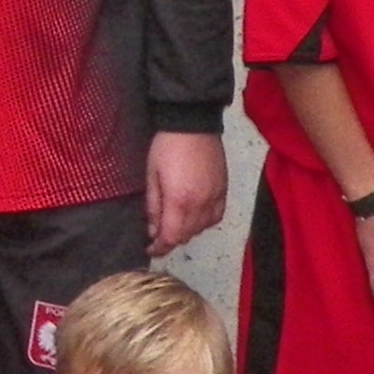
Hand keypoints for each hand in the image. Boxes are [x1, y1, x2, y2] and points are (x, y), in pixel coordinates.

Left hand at [144, 127, 226, 257]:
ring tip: (174, 225)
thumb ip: (153, 206)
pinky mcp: (224, 191)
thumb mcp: (152, 174)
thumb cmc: (166, 146)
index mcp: (180, 201)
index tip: (150, 249)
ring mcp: (215, 198)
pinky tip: (194, 217)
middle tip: (157, 236)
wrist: (193, 123)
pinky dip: (204, 223)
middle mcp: (201, 205)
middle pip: (187, 236)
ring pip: (202, 229)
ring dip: (187, 232)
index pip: (172, 237)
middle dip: (171, 240)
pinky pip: (216, 217)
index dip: (160, 248)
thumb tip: (152, 230)